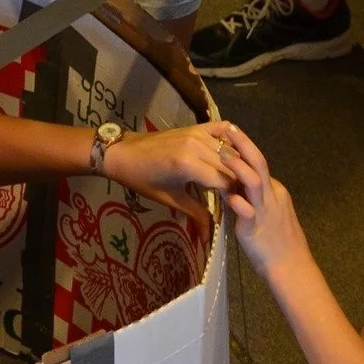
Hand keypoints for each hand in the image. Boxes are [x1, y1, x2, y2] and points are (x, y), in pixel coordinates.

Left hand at [102, 121, 239, 229]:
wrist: (123, 153)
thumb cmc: (143, 179)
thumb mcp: (169, 198)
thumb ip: (195, 213)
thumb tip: (210, 236)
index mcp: (188, 165)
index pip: (224, 181)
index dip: (233, 195)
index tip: (236, 204)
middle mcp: (197, 145)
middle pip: (231, 166)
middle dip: (237, 181)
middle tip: (240, 194)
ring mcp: (197, 132)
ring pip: (229, 150)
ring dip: (236, 164)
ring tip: (237, 178)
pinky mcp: (196, 126)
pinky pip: (222, 129)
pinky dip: (231, 139)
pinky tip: (234, 152)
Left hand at [216, 125, 310, 279]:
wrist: (291, 267)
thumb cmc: (277, 242)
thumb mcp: (267, 213)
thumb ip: (250, 198)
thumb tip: (232, 187)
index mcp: (274, 191)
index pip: (258, 164)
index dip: (243, 148)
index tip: (229, 134)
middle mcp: (271, 195)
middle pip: (259, 163)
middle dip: (243, 144)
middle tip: (228, 129)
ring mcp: (265, 211)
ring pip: (254, 182)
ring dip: (238, 166)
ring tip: (223, 154)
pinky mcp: (256, 228)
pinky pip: (248, 212)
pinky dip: (238, 202)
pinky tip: (226, 196)